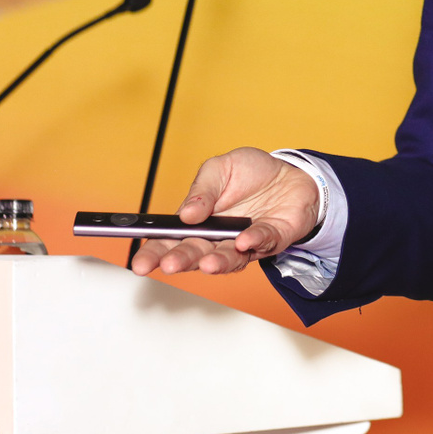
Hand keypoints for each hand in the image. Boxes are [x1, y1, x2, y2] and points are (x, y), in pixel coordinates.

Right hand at [129, 146, 320, 277]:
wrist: (291, 173)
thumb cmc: (251, 173)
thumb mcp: (219, 168)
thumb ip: (202, 190)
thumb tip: (186, 213)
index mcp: (198, 221)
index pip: (170, 240)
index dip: (154, 253)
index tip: (141, 262)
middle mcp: (219, 237)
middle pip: (195, 254)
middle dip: (180, 260)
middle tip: (169, 265)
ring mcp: (244, 242)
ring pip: (227, 258)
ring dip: (216, 262)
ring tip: (206, 263)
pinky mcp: (272, 239)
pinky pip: (262, 243)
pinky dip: (253, 242)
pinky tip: (243, 241)